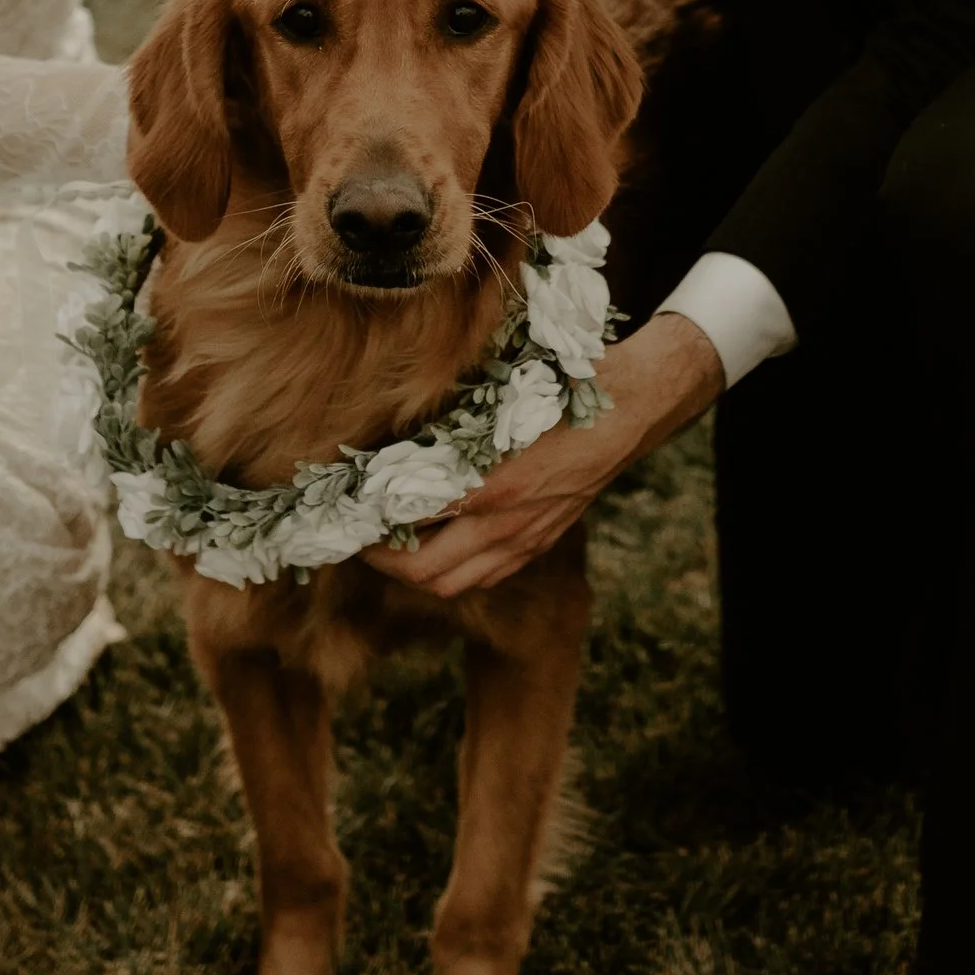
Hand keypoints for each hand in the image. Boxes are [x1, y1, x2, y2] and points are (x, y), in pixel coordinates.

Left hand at [373, 312, 725, 600]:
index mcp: (491, 485)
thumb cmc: (559, 390)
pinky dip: (452, 570)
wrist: (627, 410)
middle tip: (360, 534)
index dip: (370, 517)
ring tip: (393, 543)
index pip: (409, 518)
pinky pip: (484, 576)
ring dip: (415, 571)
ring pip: (453, 584)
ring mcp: (525, 541)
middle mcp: (505, 525)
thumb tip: (391, 446)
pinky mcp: (538, 545)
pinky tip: (439, 542)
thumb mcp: (496, 400)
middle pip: (424, 572)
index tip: (347, 504)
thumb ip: (447, 430)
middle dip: (382, 559)